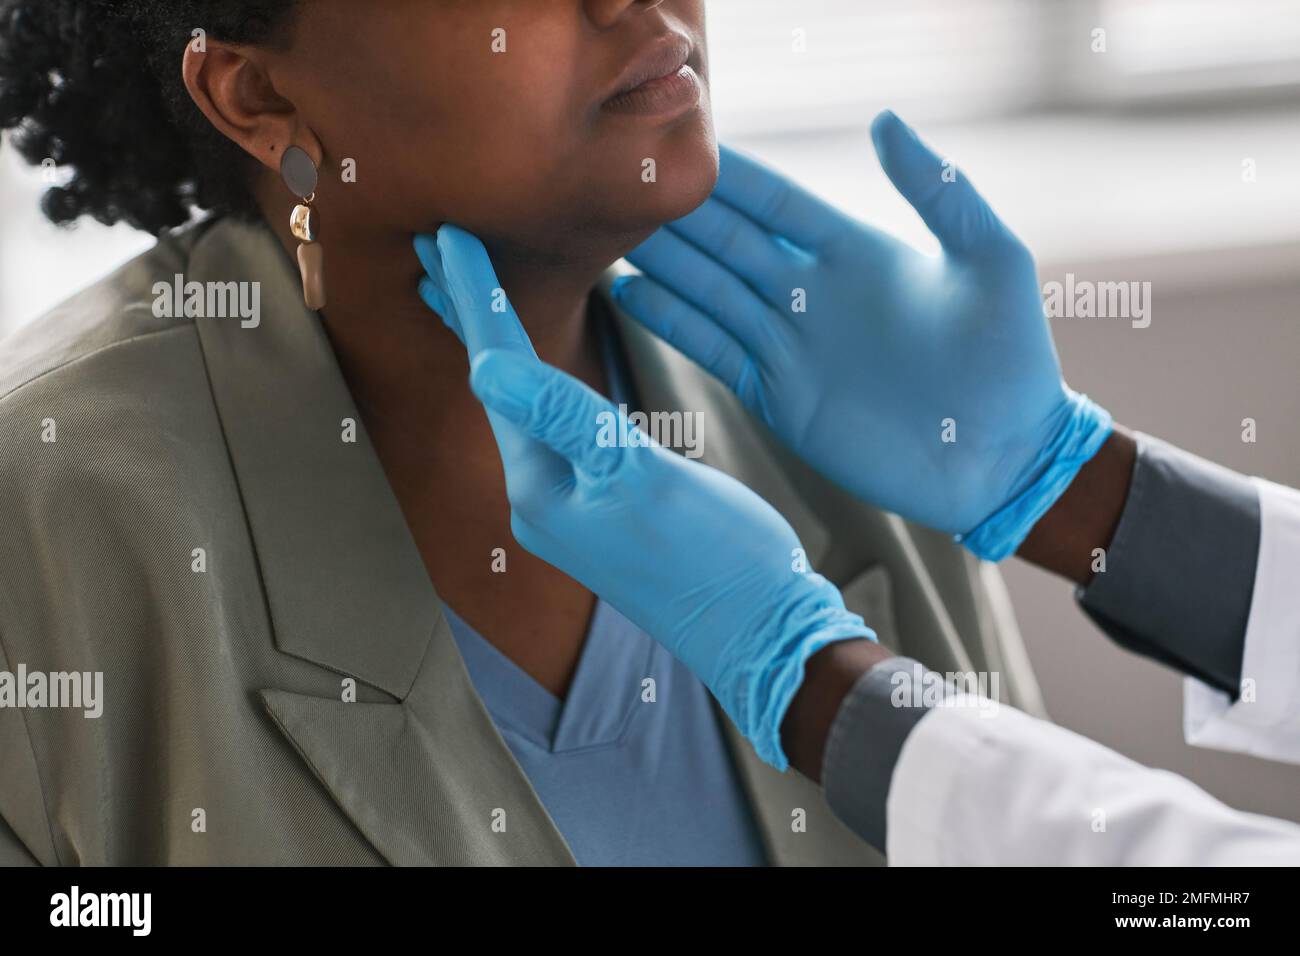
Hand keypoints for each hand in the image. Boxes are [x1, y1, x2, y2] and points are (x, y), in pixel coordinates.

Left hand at [414, 225, 874, 768]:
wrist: (760, 631)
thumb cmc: (714, 555)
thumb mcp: (639, 477)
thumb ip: (564, 417)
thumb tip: (485, 366)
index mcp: (541, 487)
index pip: (498, 373)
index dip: (476, 300)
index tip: (447, 235)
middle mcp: (540, 499)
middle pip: (497, 389)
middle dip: (471, 320)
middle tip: (436, 252)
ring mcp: (568, 510)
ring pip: (523, 408)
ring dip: (499, 348)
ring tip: (475, 295)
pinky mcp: (599, 513)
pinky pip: (554, 430)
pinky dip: (539, 384)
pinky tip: (542, 370)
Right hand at [612, 110, 1110, 559]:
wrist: (1001, 460)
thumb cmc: (1012, 360)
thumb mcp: (993, 261)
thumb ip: (940, 190)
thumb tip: (884, 121)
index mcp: (859, 254)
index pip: (779, 205)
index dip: (735, 180)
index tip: (687, 150)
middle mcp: (813, 295)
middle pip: (731, 245)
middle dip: (682, 218)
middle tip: (629, 188)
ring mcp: (791, 346)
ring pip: (712, 294)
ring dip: (666, 266)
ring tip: (614, 236)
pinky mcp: (779, 396)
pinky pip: (716, 352)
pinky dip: (673, 325)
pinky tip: (632, 296)